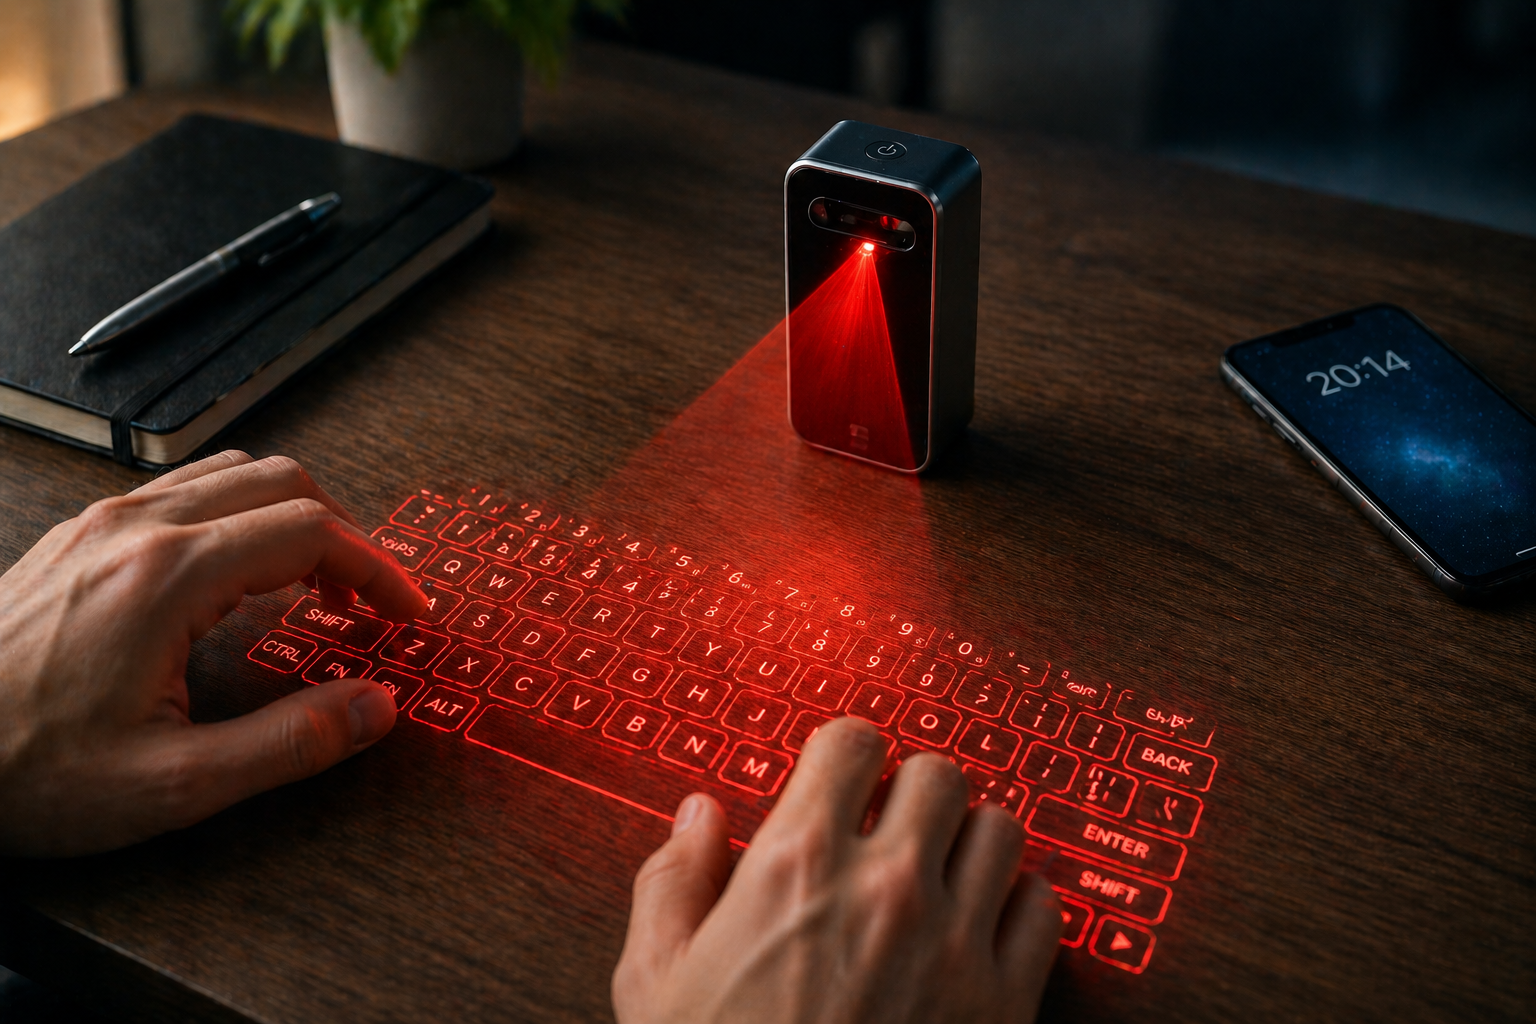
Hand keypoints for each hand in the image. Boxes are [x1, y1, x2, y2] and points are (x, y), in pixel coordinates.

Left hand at [0, 451, 423, 856]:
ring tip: (314, 585)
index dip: (379, 570)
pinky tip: (238, 577)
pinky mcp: (81, 536)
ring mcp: (104, 524)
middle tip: (368, 599)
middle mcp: (138, 529)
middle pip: (283, 480)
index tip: (405, 611)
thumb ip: (289, 744)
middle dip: (346, 535)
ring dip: (294, 516)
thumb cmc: (21, 768)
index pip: (314, 532)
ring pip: (234, 472)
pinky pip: (185, 490)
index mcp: (169, 577)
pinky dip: (240, 515)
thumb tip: (374, 707)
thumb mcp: (172, 784)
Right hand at [612, 717, 1062, 1023]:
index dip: (844, 754)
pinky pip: (1043, 905)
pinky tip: (980, 925)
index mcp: (797, 865)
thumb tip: (698, 816)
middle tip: (889, 824)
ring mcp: (955, 939)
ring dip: (968, 838)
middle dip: (910, 789)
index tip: (839, 777)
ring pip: (1000, 825)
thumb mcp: (653, 982)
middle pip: (936, 771)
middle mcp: (886, 886)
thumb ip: (673, 879)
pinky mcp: (1006, 997)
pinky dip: (1017, 904)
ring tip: (939, 869)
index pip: (852, 741)